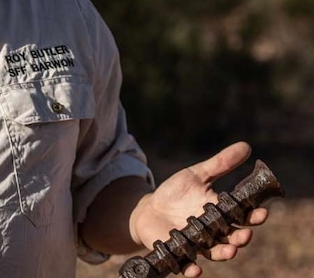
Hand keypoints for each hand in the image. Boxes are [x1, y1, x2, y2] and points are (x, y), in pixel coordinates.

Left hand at [130, 141, 269, 277]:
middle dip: (241, 238)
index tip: (262, 212)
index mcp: (221, 214)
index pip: (243, 218)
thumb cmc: (176, 192)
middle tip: (245, 234)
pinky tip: (196, 269)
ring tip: (229, 250)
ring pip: (215, 253)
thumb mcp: (196, 175)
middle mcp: (213, 233)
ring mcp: (197, 244)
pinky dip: (192, 269)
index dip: (254, 217)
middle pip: (233, 239)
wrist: (149, 208)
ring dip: (224, 253)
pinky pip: (187, 265)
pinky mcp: (178, 253)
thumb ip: (220, 164)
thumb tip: (247, 146)